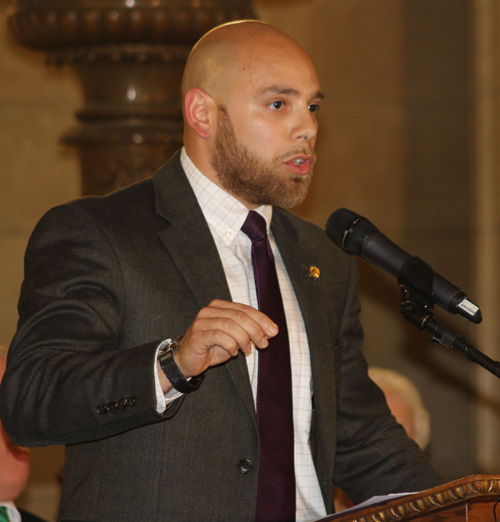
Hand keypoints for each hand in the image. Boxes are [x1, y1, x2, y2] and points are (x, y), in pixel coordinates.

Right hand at [157, 299, 277, 392]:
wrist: (186, 361)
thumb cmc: (211, 348)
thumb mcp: (234, 338)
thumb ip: (249, 332)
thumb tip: (270, 332)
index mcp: (220, 306)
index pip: (245, 309)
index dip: (262, 319)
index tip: (274, 331)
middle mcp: (210, 310)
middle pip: (240, 316)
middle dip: (256, 330)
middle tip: (264, 343)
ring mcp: (202, 321)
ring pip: (231, 325)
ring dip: (244, 339)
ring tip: (247, 349)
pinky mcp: (198, 335)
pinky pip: (220, 336)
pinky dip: (231, 345)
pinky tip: (233, 352)